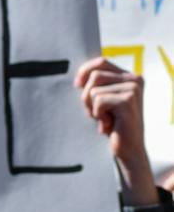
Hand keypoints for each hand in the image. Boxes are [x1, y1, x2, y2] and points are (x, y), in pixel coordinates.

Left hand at [75, 57, 157, 206]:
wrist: (127, 149)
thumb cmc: (111, 125)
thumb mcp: (102, 101)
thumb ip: (96, 85)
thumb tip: (76, 76)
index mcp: (129, 77)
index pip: (101, 62)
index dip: (84, 71)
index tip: (76, 86)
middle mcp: (135, 79)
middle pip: (94, 75)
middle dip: (87, 96)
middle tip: (96, 113)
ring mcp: (133, 89)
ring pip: (94, 90)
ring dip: (92, 107)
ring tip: (104, 119)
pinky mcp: (128, 101)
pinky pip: (98, 101)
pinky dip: (98, 115)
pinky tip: (109, 124)